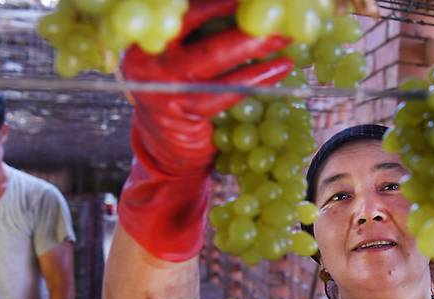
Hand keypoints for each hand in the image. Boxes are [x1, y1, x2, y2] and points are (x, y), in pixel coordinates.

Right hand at [118, 0, 292, 261]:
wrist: (167, 149)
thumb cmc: (183, 96)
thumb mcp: (186, 60)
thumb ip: (206, 35)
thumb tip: (251, 10)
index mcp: (148, 37)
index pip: (186, 11)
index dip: (219, 1)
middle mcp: (146, 56)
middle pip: (198, 27)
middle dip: (243, 21)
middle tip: (279, 14)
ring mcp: (160, 85)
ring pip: (213, 60)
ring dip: (255, 49)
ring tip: (286, 41)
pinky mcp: (179, 111)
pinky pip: (223, 92)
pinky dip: (255, 80)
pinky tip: (279, 71)